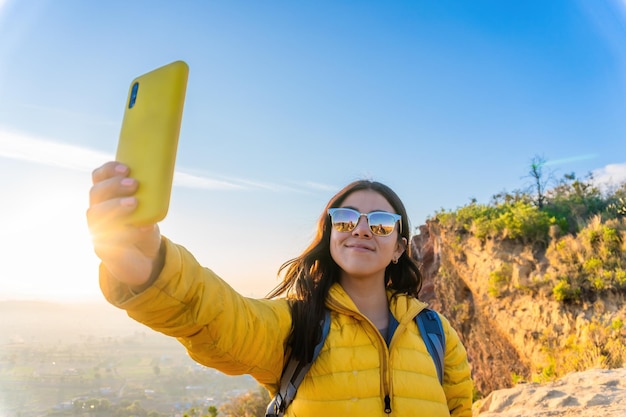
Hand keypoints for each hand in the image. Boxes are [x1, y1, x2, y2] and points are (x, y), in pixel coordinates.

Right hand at [86, 161, 162, 288]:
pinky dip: (126, 232)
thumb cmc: (145, 228)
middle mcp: (97, 212)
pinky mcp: (104, 250)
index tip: (126, 168)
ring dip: (114, 206)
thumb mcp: (149, 210)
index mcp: (106, 198)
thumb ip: (152, 197)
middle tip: (134, 184)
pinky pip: (108, 238)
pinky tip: (142, 228)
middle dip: (113, 185)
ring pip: (95, 214)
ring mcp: (98, 231)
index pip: (99, 178)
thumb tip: (164, 180)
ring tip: (134, 203)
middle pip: (95, 193)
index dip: (109, 170)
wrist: (143, 260)